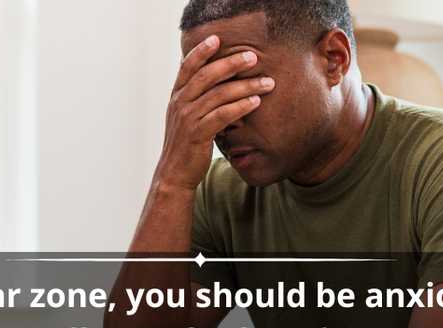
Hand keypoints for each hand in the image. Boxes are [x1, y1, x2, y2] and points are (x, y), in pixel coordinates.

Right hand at [153, 35, 275, 191]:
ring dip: (245, 86)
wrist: (175, 173)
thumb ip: (195, 98)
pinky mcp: (198, 135)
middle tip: (252, 57)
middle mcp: (180, 104)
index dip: (201, 51)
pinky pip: (222, 115)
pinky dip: (240, 107)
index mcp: (177, 96)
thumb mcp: (186, 117)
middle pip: (207, 76)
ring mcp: (188, 119)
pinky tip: (255, 102)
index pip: (187, 67)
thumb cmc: (186, 144)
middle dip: (231, 63)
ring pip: (219, 95)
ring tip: (267, 83)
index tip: (217, 38)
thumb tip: (212, 80)